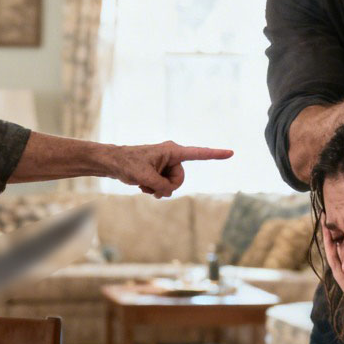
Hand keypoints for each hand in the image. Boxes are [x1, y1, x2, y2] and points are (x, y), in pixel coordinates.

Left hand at [110, 141, 232, 197]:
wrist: (113, 163)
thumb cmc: (127, 164)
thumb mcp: (145, 177)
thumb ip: (161, 186)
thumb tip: (168, 192)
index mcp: (172, 151)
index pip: (198, 153)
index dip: (215, 154)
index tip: (231, 152)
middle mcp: (172, 156)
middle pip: (181, 179)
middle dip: (168, 187)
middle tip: (152, 186)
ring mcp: (166, 164)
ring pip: (172, 184)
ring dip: (159, 189)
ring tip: (144, 186)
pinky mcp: (160, 171)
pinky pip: (165, 185)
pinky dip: (155, 189)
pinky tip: (143, 186)